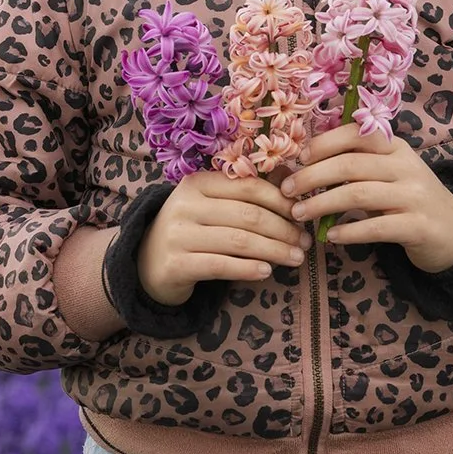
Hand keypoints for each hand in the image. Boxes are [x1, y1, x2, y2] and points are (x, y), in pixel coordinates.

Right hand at [137, 171, 306, 304]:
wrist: (147, 263)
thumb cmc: (191, 230)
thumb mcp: (212, 205)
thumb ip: (244, 193)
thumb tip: (290, 182)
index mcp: (197, 182)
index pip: (248, 187)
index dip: (281, 200)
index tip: (302, 214)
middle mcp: (184, 205)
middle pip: (248, 215)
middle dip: (283, 229)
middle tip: (305, 242)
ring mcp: (177, 235)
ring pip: (239, 241)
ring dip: (274, 250)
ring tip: (296, 258)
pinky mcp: (176, 264)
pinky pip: (221, 266)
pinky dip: (248, 269)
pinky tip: (268, 272)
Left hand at [281, 126, 452, 270]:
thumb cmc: (408, 199)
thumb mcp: (388, 172)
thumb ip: (357, 163)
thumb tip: (305, 161)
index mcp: (395, 147)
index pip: (355, 135)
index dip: (323, 144)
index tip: (298, 159)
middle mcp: (406, 167)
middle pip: (350, 165)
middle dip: (311, 177)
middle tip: (286, 190)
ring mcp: (414, 196)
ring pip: (358, 194)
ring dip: (322, 204)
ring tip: (299, 214)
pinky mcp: (418, 226)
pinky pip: (376, 227)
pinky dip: (349, 232)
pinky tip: (330, 237)